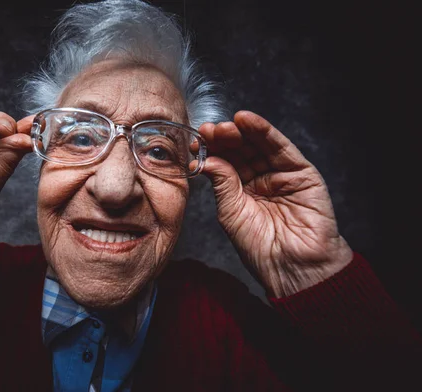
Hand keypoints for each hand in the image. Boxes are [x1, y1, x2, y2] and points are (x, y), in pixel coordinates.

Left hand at [199, 111, 352, 296]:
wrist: (292, 266)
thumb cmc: (261, 247)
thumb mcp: (232, 213)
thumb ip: (222, 183)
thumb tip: (206, 158)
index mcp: (242, 191)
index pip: (226, 163)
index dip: (212, 150)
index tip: (196, 140)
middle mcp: (261, 180)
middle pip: (241, 151)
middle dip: (224, 139)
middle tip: (208, 130)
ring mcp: (282, 175)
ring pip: (259, 145)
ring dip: (240, 132)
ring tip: (224, 125)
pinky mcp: (302, 172)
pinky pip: (282, 147)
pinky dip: (264, 131)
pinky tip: (246, 121)